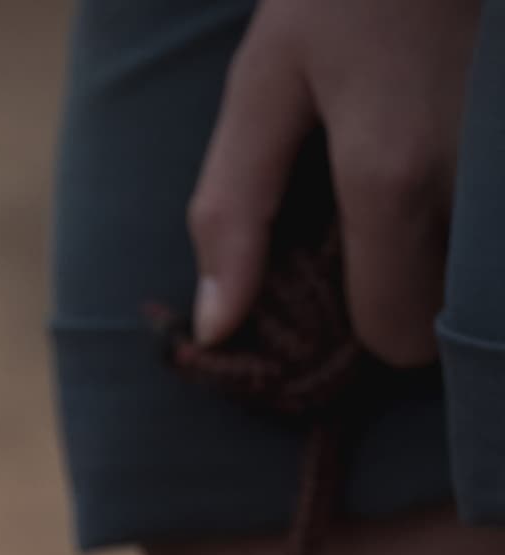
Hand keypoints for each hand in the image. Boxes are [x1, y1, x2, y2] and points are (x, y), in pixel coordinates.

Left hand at [191, 0, 473, 361]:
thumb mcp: (267, 81)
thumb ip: (234, 210)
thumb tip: (216, 326)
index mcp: (396, 177)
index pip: (400, 334)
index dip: (369, 331)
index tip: (346, 290)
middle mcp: (480, 178)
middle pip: (459, 307)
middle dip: (421, 291)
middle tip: (382, 236)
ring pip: (495, 264)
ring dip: (461, 249)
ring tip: (421, 176)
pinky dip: (488, 209)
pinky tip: (459, 149)